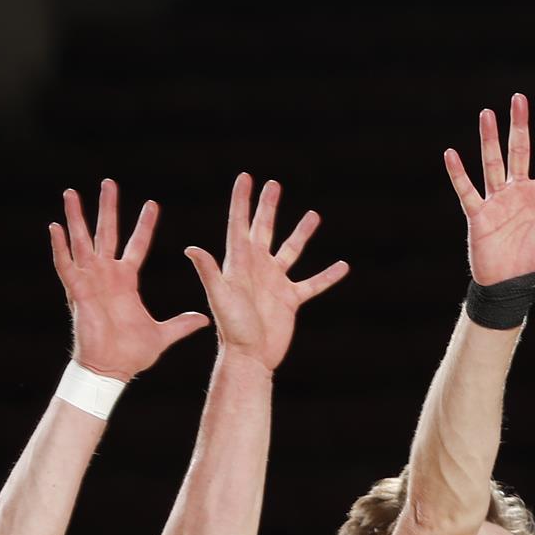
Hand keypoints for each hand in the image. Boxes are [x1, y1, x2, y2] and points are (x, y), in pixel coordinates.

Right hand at [50, 180, 210, 380]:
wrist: (111, 370)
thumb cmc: (131, 353)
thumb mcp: (163, 334)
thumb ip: (182, 324)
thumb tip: (205, 318)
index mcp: (126, 280)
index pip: (137, 245)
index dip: (144, 225)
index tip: (152, 204)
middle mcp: (107, 275)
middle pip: (107, 233)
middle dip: (108, 208)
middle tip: (109, 183)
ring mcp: (90, 281)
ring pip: (82, 241)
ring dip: (76, 217)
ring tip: (71, 193)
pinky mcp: (77, 292)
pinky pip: (65, 265)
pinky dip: (60, 247)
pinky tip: (54, 227)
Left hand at [184, 174, 349, 373]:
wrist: (250, 357)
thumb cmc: (232, 328)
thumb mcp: (220, 297)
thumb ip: (209, 272)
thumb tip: (191, 248)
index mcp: (239, 263)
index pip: (240, 224)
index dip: (242, 200)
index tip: (246, 177)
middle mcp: (257, 268)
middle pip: (264, 229)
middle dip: (268, 206)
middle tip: (273, 184)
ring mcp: (275, 282)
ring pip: (291, 251)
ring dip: (301, 233)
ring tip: (314, 215)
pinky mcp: (291, 299)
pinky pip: (313, 283)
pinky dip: (327, 276)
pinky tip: (342, 266)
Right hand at [444, 94, 534, 285]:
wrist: (513, 290)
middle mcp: (520, 193)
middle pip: (520, 151)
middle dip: (520, 125)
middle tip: (519, 98)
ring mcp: (498, 201)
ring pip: (493, 163)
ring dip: (490, 139)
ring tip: (487, 113)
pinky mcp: (479, 215)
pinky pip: (467, 190)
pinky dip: (458, 173)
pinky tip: (451, 153)